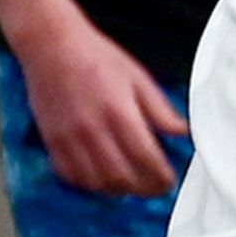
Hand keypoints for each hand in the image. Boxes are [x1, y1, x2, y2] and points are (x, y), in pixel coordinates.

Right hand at [16, 14, 188, 196]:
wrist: (52, 46)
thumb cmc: (95, 57)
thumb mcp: (138, 78)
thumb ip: (161, 111)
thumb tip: (183, 132)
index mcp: (119, 113)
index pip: (146, 159)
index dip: (162, 177)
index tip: (170, 180)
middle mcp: (93, 131)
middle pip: (122, 178)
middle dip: (144, 189)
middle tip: (155, 186)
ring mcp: (70, 139)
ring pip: (96, 183)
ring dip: (118, 190)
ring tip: (132, 184)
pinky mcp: (52, 142)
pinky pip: (71, 176)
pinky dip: (89, 184)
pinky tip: (102, 177)